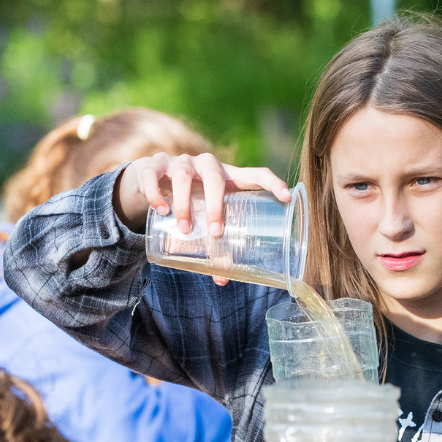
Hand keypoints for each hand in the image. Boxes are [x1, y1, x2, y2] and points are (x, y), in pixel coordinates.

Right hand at [114, 152, 291, 282]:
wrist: (154, 175)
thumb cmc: (193, 199)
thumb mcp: (206, 214)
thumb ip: (216, 241)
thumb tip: (223, 279)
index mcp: (229, 177)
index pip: (256, 173)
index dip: (274, 183)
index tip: (287, 197)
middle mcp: (207, 164)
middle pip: (216, 178)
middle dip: (216, 206)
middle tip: (215, 232)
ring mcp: (180, 162)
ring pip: (183, 177)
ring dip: (183, 203)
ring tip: (184, 228)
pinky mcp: (155, 163)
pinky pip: (154, 175)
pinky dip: (157, 193)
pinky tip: (161, 210)